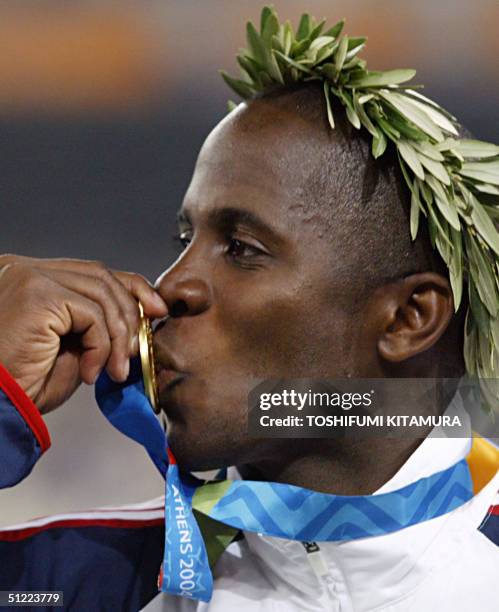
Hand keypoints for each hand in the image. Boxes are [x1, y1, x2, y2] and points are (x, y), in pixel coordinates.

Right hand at [0, 255, 166, 413]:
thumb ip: (97, 323)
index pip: (93, 272)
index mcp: (32, 277)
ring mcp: (30, 278)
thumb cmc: (23, 382)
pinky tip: (91, 371)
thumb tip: (141, 314)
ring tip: (115, 369)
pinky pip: (92, 315)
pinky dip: (101, 346)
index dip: (131, 288)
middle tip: (139, 347)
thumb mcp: (72, 345)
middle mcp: (26, 270)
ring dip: (118, 337)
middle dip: (131, 311)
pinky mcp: (37, 295)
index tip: (155, 309)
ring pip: (101, 295)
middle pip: (101, 277)